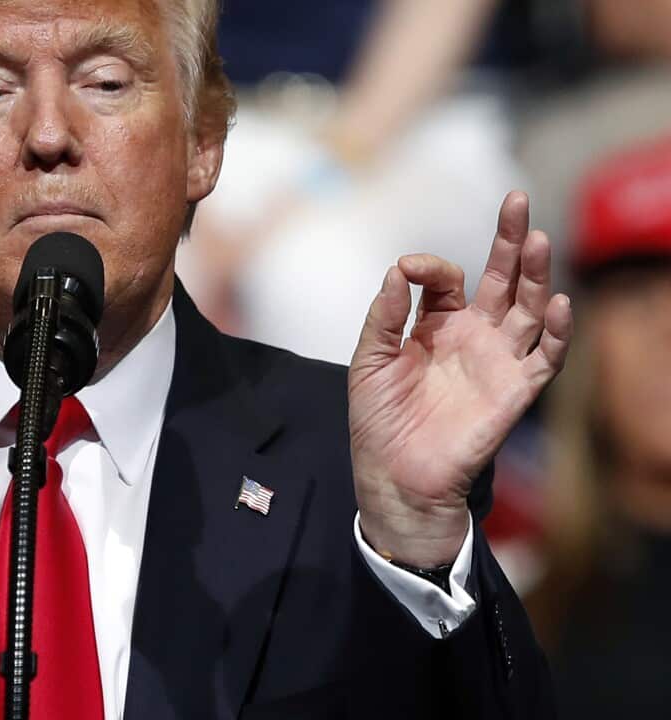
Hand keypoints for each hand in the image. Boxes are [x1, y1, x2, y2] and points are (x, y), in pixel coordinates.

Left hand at [348, 192, 571, 566]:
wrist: (394, 475)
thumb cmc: (379, 420)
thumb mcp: (369, 360)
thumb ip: (383, 315)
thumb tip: (398, 270)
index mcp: (436, 326)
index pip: (446, 280)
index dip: (431, 267)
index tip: (409, 270)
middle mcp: (473, 336)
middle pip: (504, 279)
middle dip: (512, 240)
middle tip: (517, 199)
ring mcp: (498, 361)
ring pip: (529, 308)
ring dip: (537, 275)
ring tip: (539, 239)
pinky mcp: (515, 390)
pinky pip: (546, 358)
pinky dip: (557, 333)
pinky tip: (558, 304)